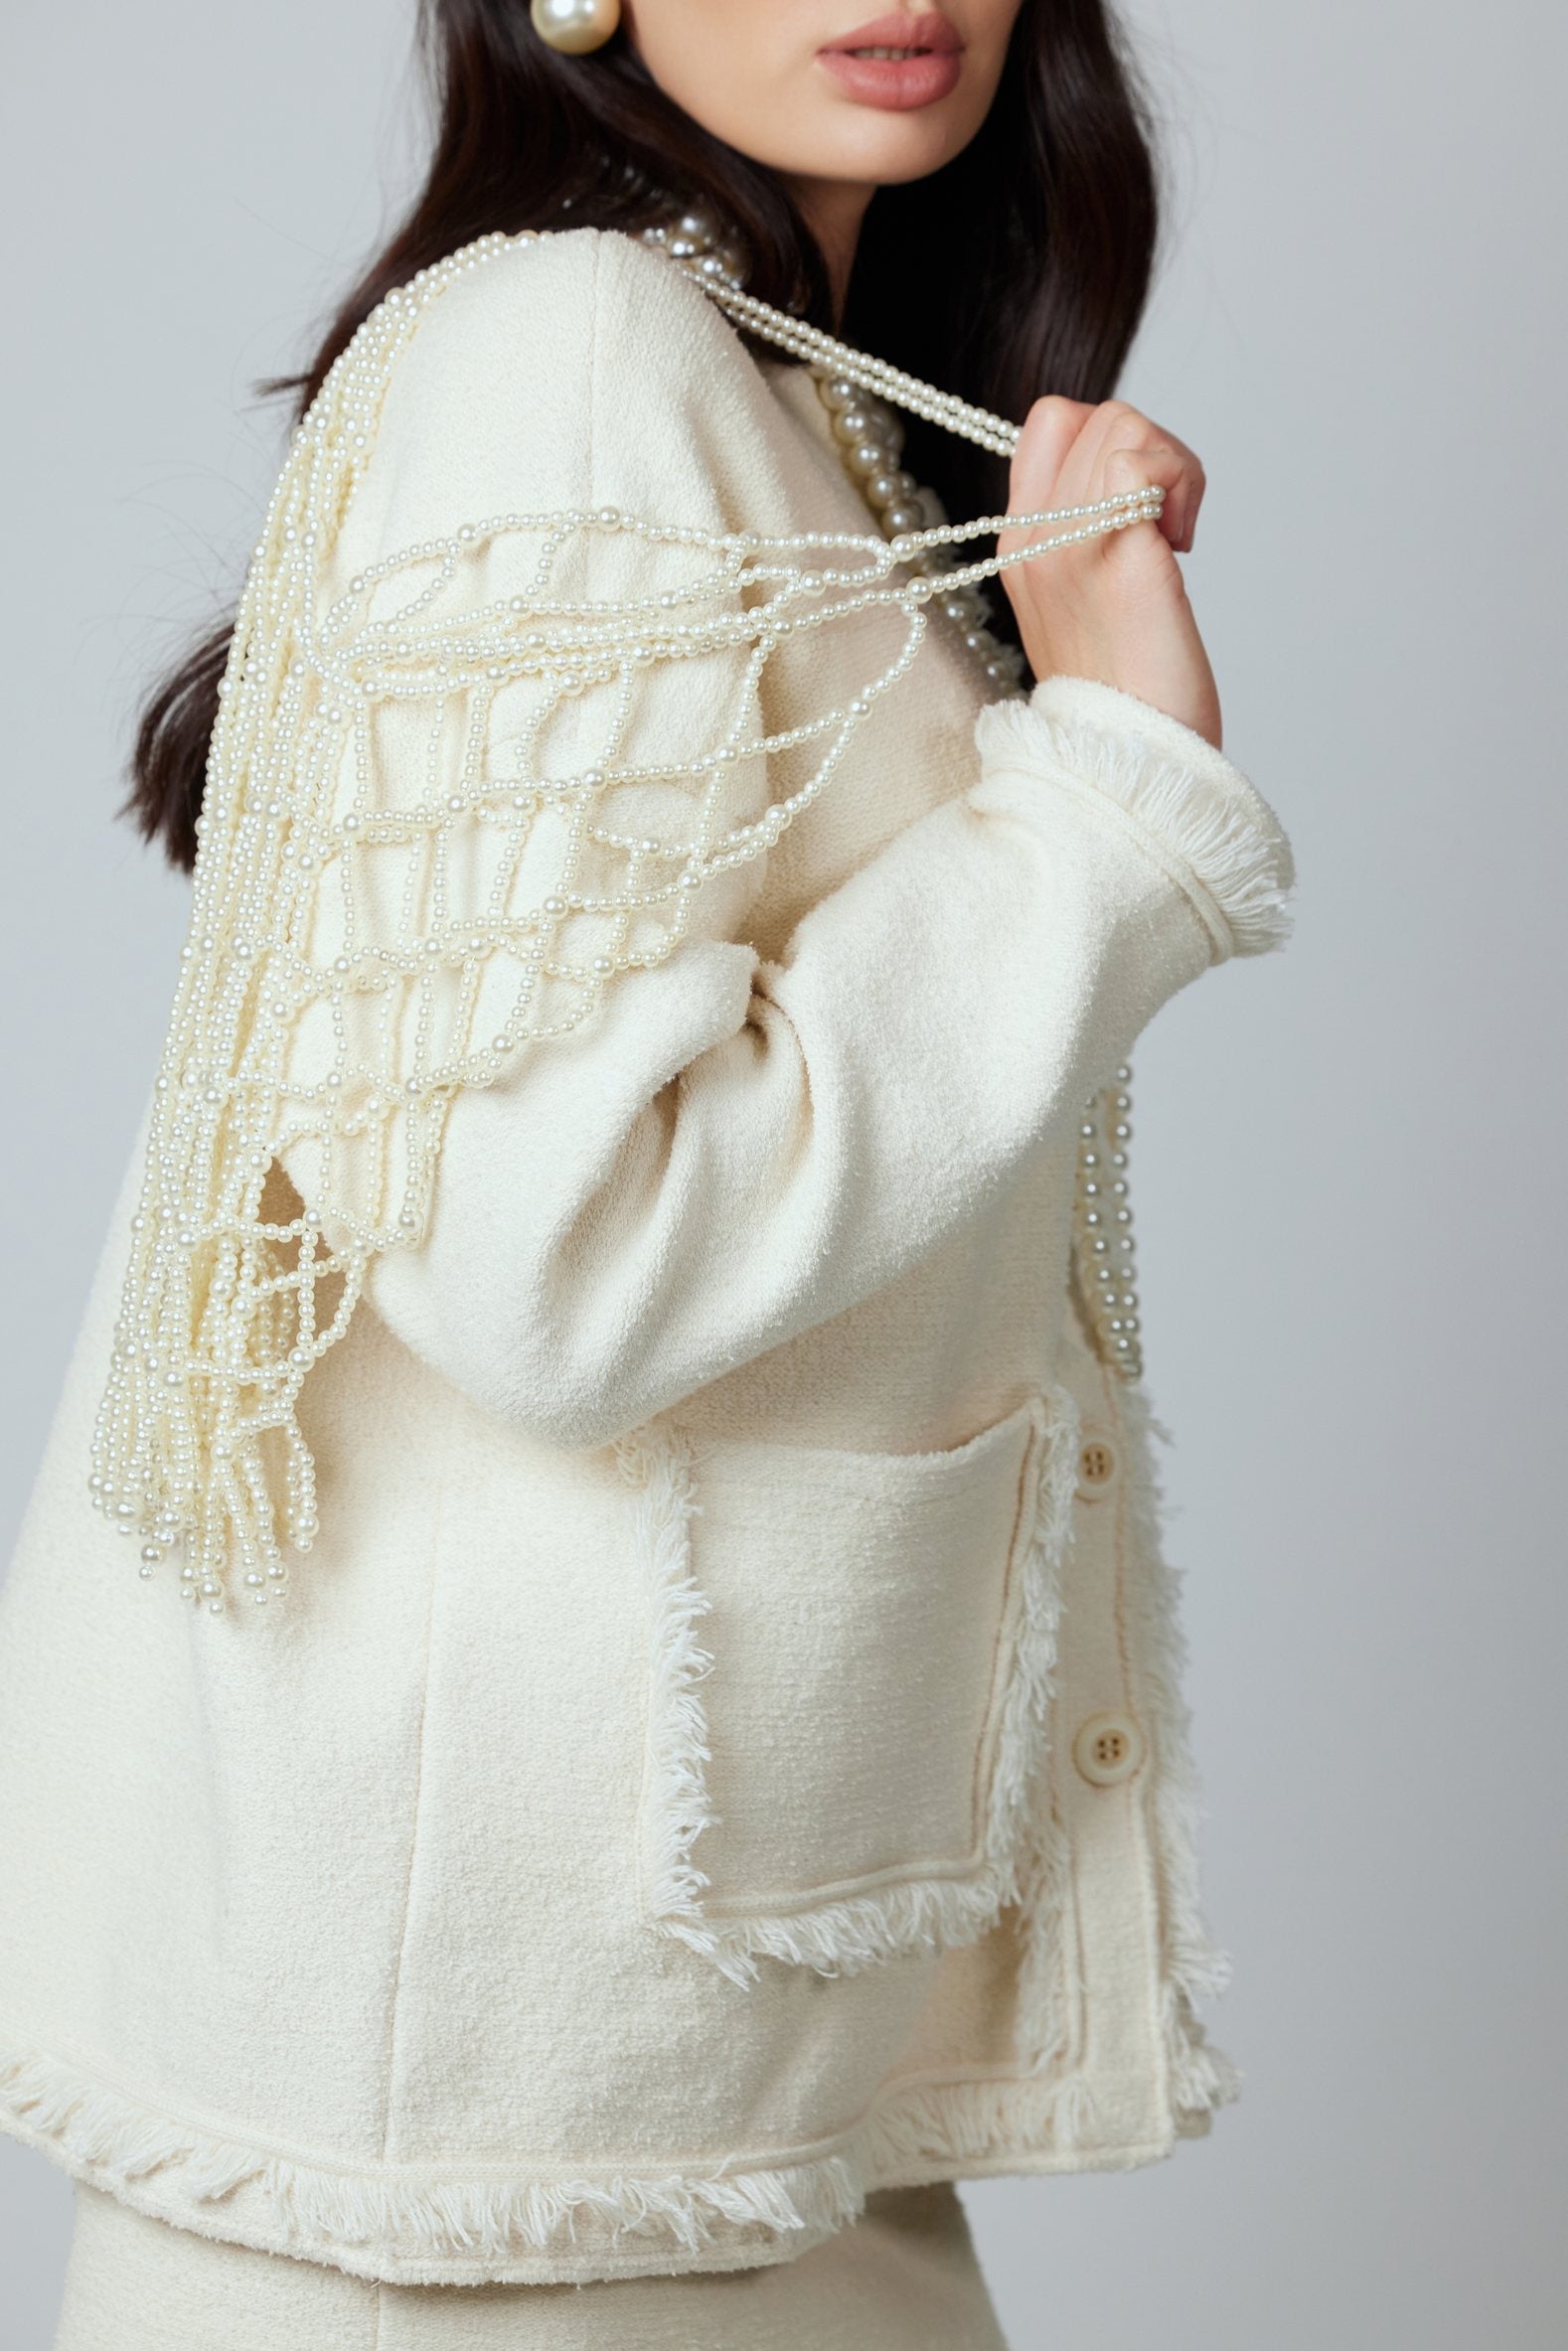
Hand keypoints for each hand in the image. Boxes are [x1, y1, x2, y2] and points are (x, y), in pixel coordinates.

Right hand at [996, 397, 1222, 750]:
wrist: (1129, 766)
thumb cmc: (1125, 698)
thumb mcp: (1084, 607)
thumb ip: (1087, 541)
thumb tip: (1131, 485)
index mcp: (1018, 548)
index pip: (1048, 425)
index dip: (1104, 444)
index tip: (1134, 511)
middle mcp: (1032, 539)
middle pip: (1092, 414)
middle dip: (1148, 452)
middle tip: (1166, 529)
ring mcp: (1068, 543)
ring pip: (1122, 423)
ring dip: (1172, 466)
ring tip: (1175, 538)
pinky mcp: (1116, 554)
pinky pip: (1143, 459)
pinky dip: (1180, 480)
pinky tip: (1184, 541)